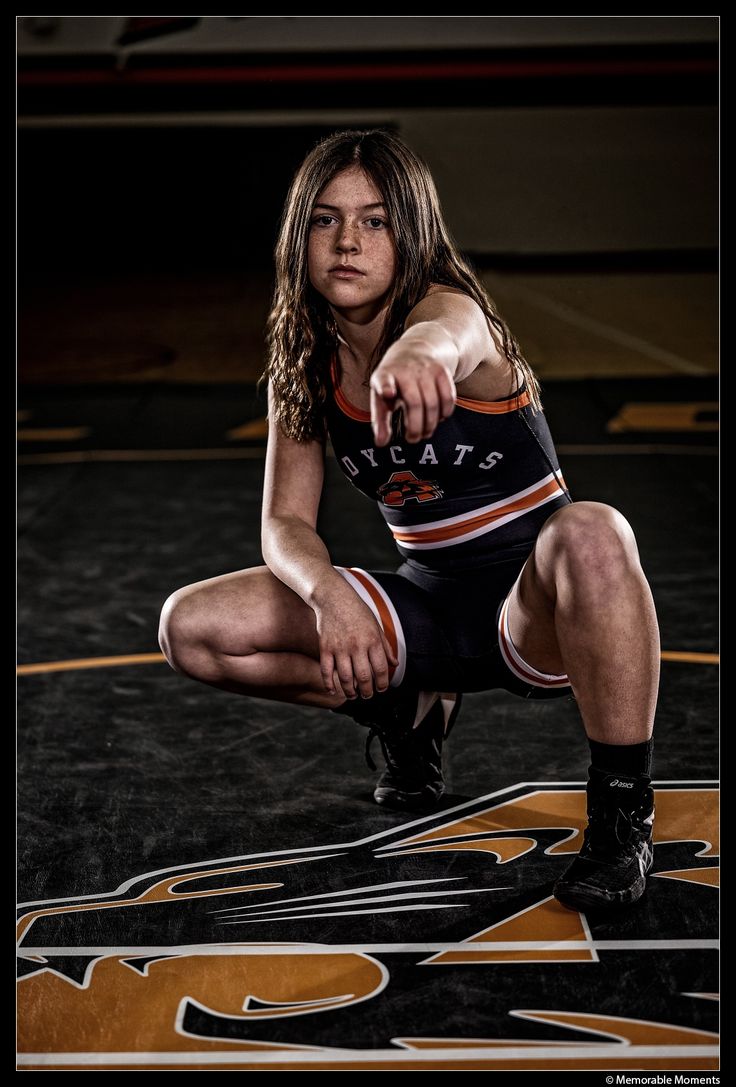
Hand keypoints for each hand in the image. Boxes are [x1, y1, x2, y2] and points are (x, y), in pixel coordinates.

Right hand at [314, 585, 398, 699]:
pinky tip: (333, 691)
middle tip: (367, 696)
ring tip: (353, 695)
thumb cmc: (358, 611)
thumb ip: (385, 646)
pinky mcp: (325, 647)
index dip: (383, 683)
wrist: (334, 597)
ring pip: (345, 678)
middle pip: (364, 677)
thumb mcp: (376, 625)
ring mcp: (340, 647)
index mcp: (373, 640)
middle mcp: (357, 645)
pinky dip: (329, 684)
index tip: (382, 689)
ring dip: (350, 692)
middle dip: (367, 692)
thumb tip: (395, 664)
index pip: (381, 669)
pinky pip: (326, 671)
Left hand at [370, 345, 455, 446]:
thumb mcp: (381, 397)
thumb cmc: (394, 382)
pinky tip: (439, 418)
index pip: (383, 380)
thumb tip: (381, 443)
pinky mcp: (442, 371)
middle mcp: (405, 370)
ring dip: (430, 424)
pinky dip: (445, 412)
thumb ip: (380, 421)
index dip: (385, 387)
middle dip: (415, 427)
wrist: (417, 349)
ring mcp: (425, 369)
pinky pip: (448, 397)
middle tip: (413, 440)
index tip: (388, 393)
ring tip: (425, 433)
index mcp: (384, 375)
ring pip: (433, 403)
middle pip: (414, 403)